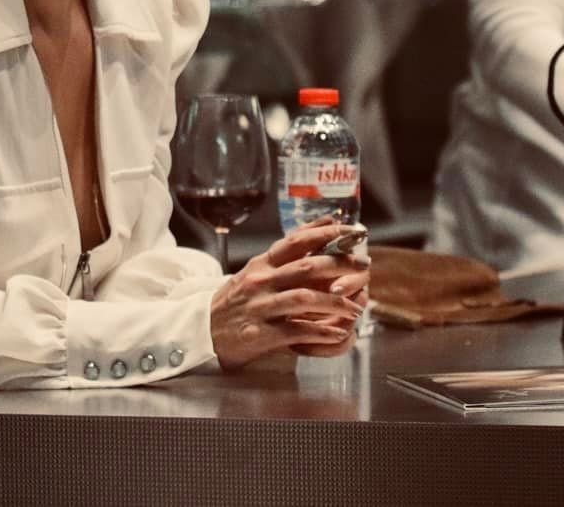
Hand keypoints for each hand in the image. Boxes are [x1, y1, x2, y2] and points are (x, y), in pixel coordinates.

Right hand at [209, 218, 369, 369]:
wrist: (201, 330)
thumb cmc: (234, 301)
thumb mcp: (255, 272)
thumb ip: (284, 257)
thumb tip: (319, 230)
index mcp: (261, 264)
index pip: (295, 241)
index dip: (324, 233)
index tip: (350, 230)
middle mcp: (260, 282)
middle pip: (307, 267)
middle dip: (340, 265)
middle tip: (363, 265)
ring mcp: (260, 307)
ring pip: (304, 298)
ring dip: (336, 302)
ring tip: (356, 307)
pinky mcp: (260, 334)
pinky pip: (296, 331)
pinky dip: (321, 331)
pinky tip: (338, 332)